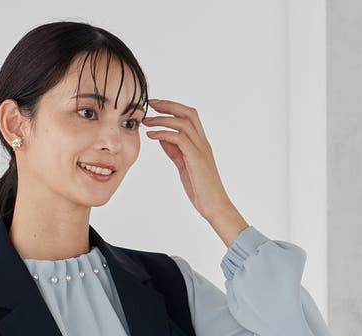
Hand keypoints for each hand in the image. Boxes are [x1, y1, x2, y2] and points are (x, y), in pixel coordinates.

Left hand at [141, 98, 233, 220]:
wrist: (214, 206)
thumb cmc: (201, 190)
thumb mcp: (184, 166)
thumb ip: (175, 151)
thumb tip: (162, 138)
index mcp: (201, 144)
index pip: (189, 117)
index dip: (173, 108)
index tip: (156, 106)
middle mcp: (203, 143)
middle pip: (188, 113)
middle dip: (168, 105)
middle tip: (151, 103)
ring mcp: (201, 149)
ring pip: (183, 123)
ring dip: (163, 119)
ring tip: (147, 121)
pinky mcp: (196, 158)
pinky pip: (179, 138)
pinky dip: (164, 134)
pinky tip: (152, 135)